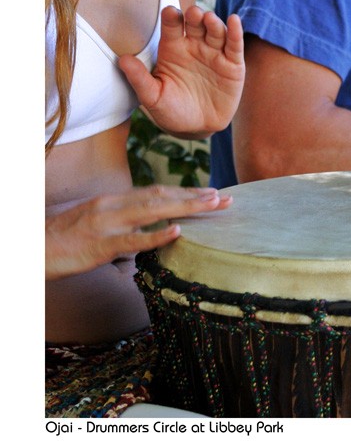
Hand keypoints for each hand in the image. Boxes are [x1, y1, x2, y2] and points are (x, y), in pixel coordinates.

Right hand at [46, 185, 231, 280]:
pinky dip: (157, 235)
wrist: (32, 250)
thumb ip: (124, 220)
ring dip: (187, 208)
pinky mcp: (100, 246)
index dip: (186, 193)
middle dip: (195, 197)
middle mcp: (113, 206)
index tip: (212, 193)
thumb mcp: (98, 223)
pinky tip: (178, 231)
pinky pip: (133, 240)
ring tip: (212, 206)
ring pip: (153, 211)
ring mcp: (107, 224)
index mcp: (113, 200)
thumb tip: (153, 224)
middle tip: (226, 198)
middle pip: (161, 197)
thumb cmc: (65, 240)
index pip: (157, 192)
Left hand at [119, 5, 244, 137]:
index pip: (172, 26)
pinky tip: (234, 20)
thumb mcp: (153, 97)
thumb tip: (123, 60)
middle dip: (195, 16)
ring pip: (216, 31)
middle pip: (195, 23)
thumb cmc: (171, 111)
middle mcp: (194, 46)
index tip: (170, 12)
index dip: (171, 17)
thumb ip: (140, 79)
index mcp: (173, 49)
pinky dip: (236, 32)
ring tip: (209, 19)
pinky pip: (235, 45)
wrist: (196, 128)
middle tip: (193, 13)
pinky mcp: (233, 65)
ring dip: (213, 22)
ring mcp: (215, 54)